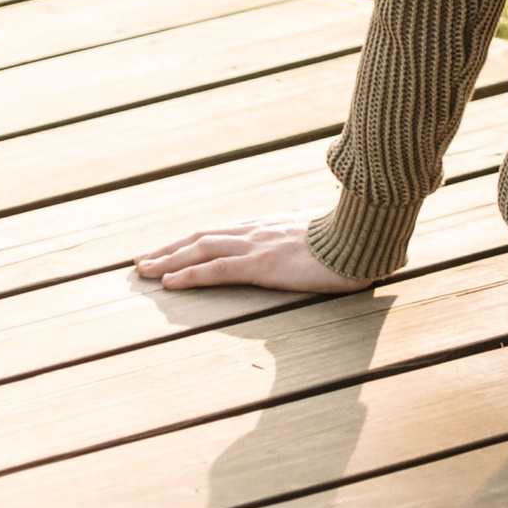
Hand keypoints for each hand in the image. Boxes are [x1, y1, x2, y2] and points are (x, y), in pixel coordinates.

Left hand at [135, 221, 371, 295]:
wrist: (367, 237)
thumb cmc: (351, 242)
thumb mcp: (321, 244)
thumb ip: (304, 248)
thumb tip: (299, 258)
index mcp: (270, 225)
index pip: (221, 231)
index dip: (191, 241)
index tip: (168, 250)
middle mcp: (258, 230)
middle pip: (202, 236)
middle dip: (169, 248)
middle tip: (140, 261)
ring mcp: (259, 245)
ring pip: (202, 248)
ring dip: (168, 259)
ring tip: (143, 270)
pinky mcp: (263, 264)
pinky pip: (218, 269)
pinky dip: (191, 273)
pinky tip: (170, 282)